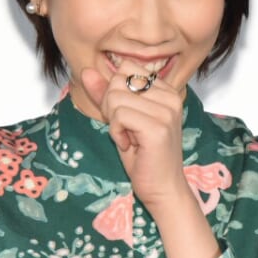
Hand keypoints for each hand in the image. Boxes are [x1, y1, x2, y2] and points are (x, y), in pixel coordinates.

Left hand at [80, 58, 191, 213]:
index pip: (126, 68)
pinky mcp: (157, 127)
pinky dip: (116, 132)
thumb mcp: (121, 120)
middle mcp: (170, 96)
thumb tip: (86, 71)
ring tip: (128, 139)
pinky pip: (119, 115)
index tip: (125, 116)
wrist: (162, 189)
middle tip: (125, 130)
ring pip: (116, 97)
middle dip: (110, 107)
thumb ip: (106, 94)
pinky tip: (128, 145)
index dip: (115, 91)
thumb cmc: (144, 157)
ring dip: (113, 122)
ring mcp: (166, 111)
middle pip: (118, 81)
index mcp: (166, 91)